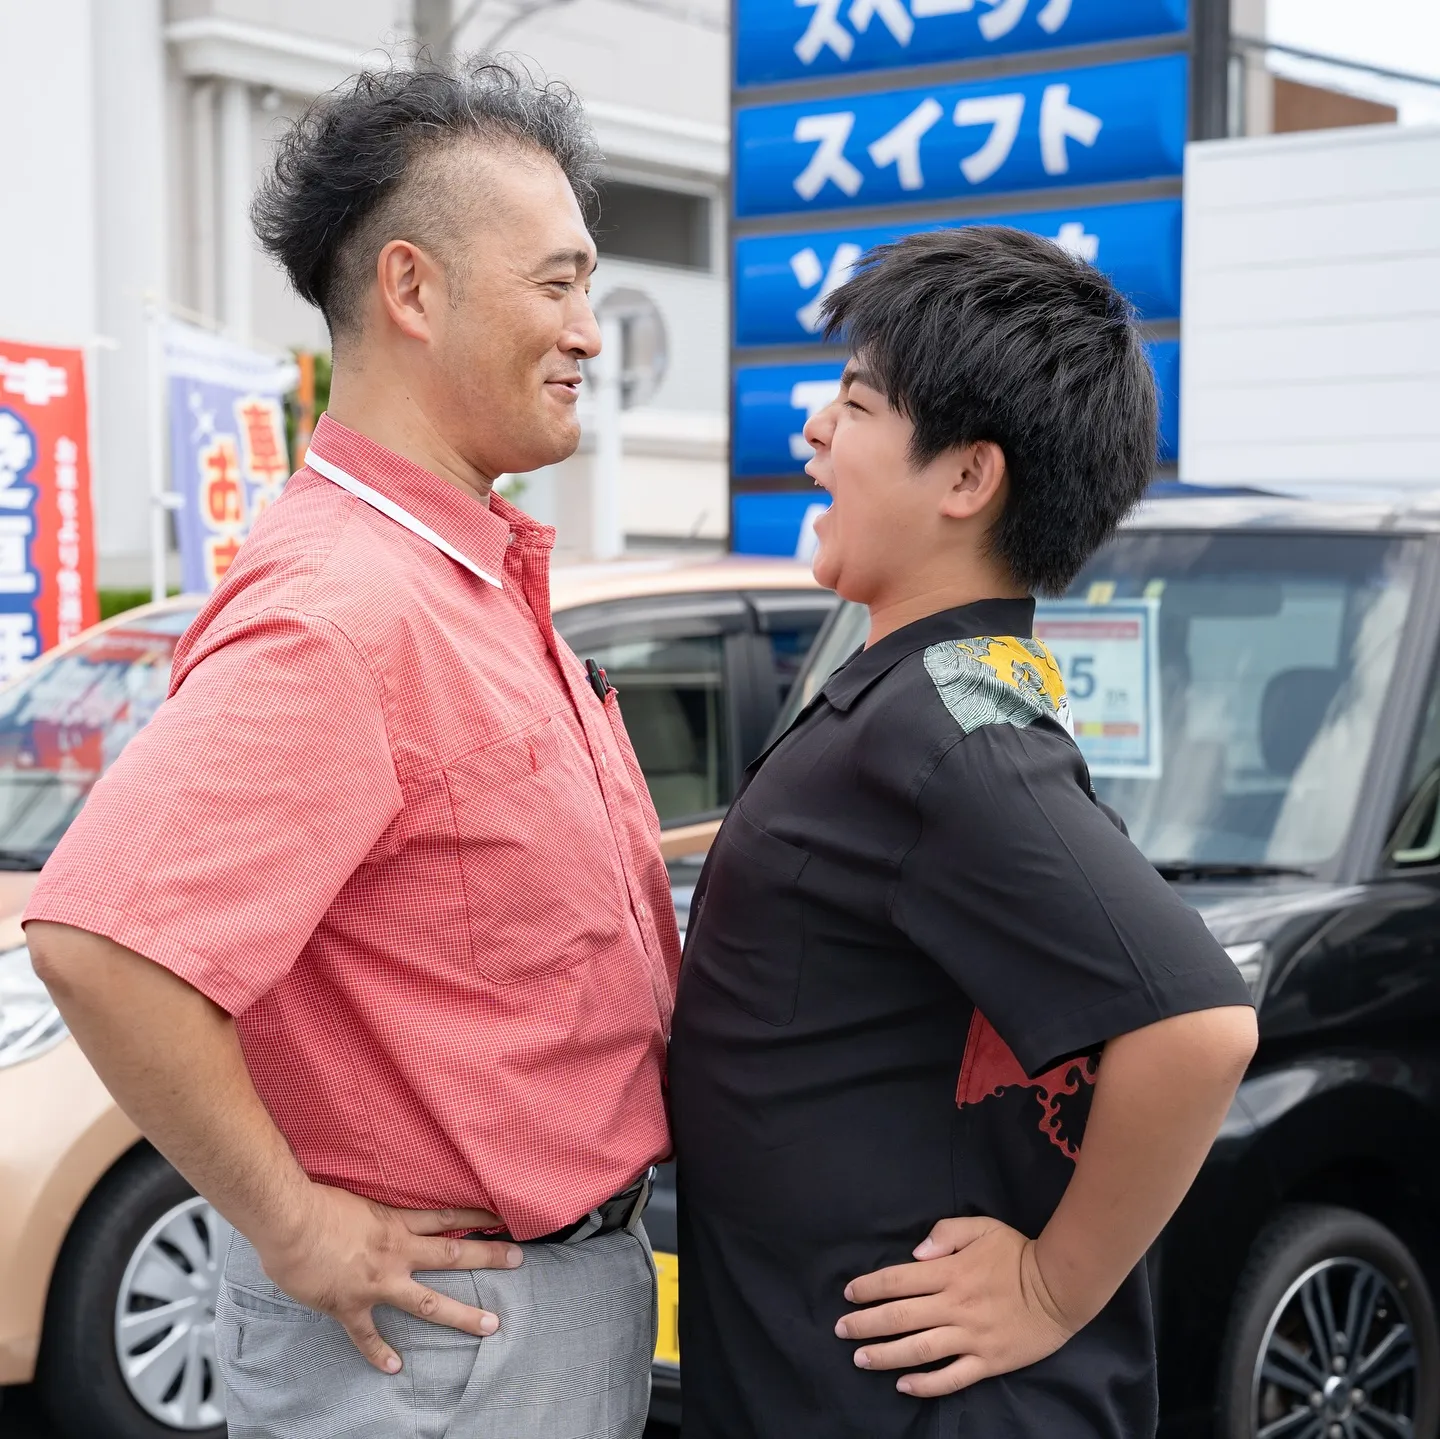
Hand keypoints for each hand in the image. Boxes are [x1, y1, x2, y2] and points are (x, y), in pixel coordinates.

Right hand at [254, 1182, 522, 1373]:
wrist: (289, 1221)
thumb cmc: (315, 1201)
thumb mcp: (356, 1195)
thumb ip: (373, 1207)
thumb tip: (376, 1208)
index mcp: (396, 1223)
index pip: (447, 1218)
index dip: (476, 1217)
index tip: (502, 1218)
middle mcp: (396, 1252)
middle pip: (452, 1254)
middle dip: (488, 1256)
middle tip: (518, 1259)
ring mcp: (377, 1282)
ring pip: (428, 1301)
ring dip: (461, 1314)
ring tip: (490, 1325)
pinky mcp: (350, 1305)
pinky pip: (368, 1335)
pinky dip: (379, 1352)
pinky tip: (394, 1367)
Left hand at [835, 1216, 1075, 1397]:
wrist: (1061, 1286)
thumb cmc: (1018, 1253)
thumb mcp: (982, 1227)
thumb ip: (945, 1235)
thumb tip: (915, 1253)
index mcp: (950, 1272)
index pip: (898, 1279)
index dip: (869, 1287)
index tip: (848, 1294)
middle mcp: (954, 1306)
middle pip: (900, 1317)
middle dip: (865, 1323)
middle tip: (841, 1330)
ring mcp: (971, 1337)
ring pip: (919, 1350)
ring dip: (885, 1355)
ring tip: (860, 1358)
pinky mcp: (988, 1362)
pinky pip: (952, 1378)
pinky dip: (925, 1385)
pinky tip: (903, 1386)